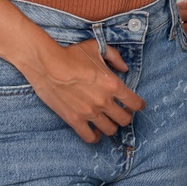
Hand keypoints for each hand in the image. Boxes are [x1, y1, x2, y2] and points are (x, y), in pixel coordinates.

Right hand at [26, 40, 146, 143]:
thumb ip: (115, 57)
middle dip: (126, 116)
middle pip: (125, 119)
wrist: (47, 64)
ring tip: (108, 121)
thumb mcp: (98, 48)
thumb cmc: (72, 54)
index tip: (137, 105)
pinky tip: (95, 132)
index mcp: (113, 84)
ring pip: (110, 130)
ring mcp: (89, 112)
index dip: (139, 105)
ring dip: (111, 126)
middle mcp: (104, 101)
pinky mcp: (74, 120)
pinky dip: (95, 137)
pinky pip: (89, 137)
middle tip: (121, 113)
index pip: (135, 103)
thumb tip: (125, 68)